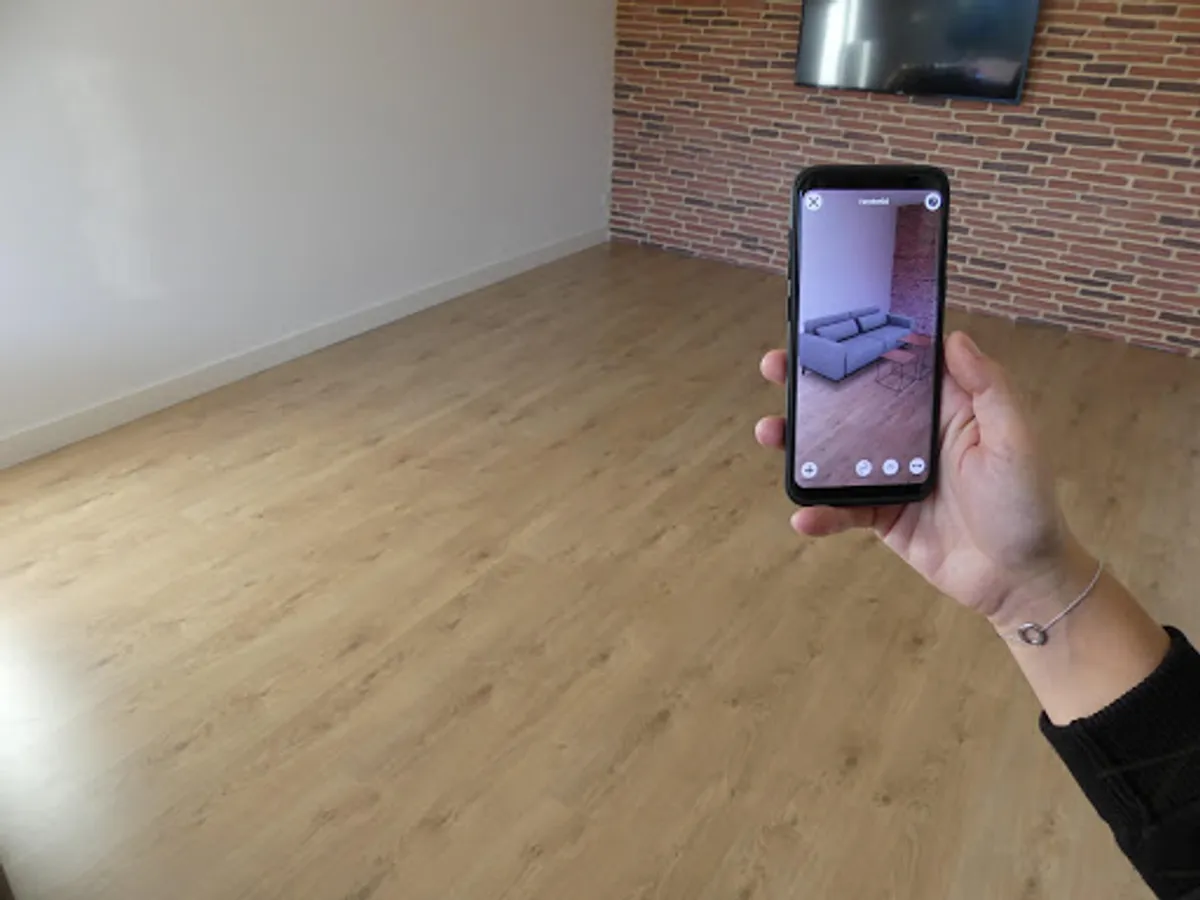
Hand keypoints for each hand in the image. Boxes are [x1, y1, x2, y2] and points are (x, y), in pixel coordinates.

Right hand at [755, 332, 1090, 623]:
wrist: (1020, 580)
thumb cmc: (1027, 506)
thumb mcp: (1015, 439)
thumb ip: (988, 387)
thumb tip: (954, 337)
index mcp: (942, 410)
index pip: (895, 366)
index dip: (860, 344)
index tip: (824, 326)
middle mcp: (911, 438)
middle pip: (853, 403)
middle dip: (810, 384)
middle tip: (776, 366)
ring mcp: (890, 477)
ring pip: (835, 452)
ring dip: (798, 443)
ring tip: (769, 432)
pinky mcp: (881, 516)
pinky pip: (841, 510)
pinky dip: (820, 513)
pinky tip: (803, 516)